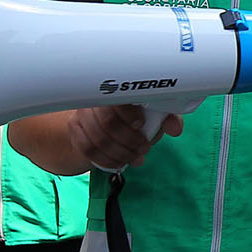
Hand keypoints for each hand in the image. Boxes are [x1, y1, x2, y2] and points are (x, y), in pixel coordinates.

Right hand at [65, 105, 181, 171]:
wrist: (107, 119)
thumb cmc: (134, 112)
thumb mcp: (153, 111)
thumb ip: (167, 116)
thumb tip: (175, 128)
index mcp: (115, 88)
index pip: (116, 97)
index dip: (128, 114)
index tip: (140, 124)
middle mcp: (95, 99)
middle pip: (107, 123)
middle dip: (130, 141)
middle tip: (144, 148)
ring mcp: (82, 115)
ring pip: (97, 140)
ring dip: (120, 154)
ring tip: (136, 157)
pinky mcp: (76, 130)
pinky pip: (88, 150)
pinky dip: (107, 160)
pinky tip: (120, 162)